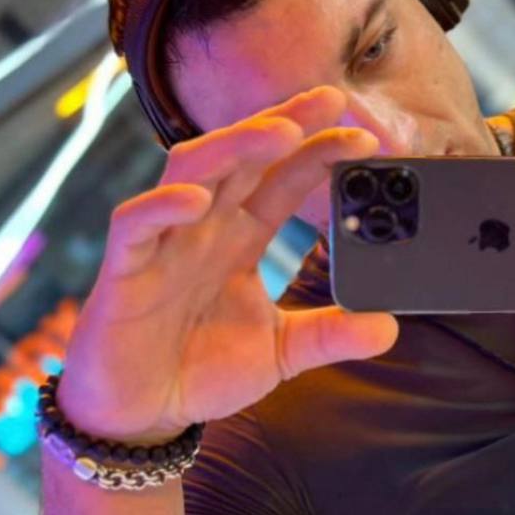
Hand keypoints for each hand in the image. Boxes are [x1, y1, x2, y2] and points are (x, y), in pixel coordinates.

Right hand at [58, 85, 399, 444]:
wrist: (142, 415)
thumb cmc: (200, 371)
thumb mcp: (280, 352)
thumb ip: (330, 335)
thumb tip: (389, 328)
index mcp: (239, 239)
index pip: (282, 180)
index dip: (318, 152)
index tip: (366, 139)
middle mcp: (203, 230)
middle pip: (241, 157)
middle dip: (283, 123)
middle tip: (330, 100)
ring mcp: (163, 245)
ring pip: (192, 171)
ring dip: (234, 146)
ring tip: (279, 131)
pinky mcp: (124, 272)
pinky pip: (137, 226)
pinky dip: (163, 207)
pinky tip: (197, 199)